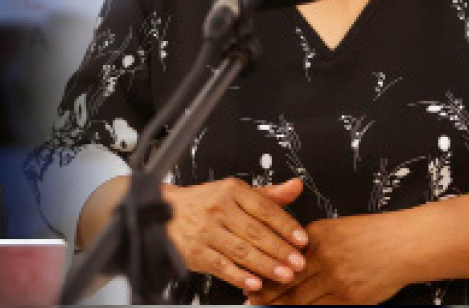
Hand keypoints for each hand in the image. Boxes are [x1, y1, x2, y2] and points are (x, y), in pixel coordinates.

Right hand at [162, 177, 307, 293]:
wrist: (166, 212)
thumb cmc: (205, 203)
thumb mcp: (235, 192)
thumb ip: (267, 194)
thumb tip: (295, 186)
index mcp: (231, 191)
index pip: (263, 208)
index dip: (285, 224)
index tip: (301, 239)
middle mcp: (218, 209)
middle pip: (254, 231)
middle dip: (279, 249)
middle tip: (298, 262)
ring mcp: (206, 231)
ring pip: (240, 250)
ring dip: (265, 264)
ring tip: (284, 274)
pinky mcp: (197, 252)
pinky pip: (221, 266)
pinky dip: (239, 276)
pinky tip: (255, 282)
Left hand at [246, 212, 410, 304]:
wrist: (403, 245)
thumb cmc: (368, 234)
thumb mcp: (331, 228)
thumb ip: (306, 244)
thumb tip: (282, 256)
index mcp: (316, 239)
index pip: (281, 260)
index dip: (262, 275)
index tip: (248, 283)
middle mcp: (325, 261)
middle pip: (287, 285)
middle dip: (266, 298)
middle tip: (249, 303)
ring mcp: (338, 283)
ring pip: (301, 302)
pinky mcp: (351, 300)